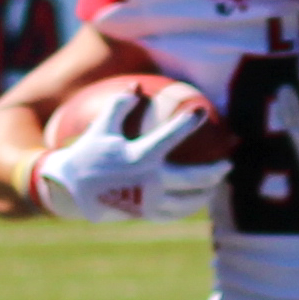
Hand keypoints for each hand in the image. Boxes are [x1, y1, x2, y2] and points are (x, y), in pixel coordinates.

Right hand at [30, 85, 225, 223]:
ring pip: (187, 201)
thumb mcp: (101, 128)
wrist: (70, 192)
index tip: (202, 111)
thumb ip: (120, 106)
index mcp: (138, 157)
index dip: (187, 122)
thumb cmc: (88, 154)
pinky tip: (196, 200)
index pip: (169, 137)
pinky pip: (174, 213)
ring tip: (216, 184)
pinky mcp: (145, 214)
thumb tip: (136, 85)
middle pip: (192, 179)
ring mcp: (148, 201)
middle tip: (228, 162)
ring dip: (206, 192)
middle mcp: (147, 181)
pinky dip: (188, 207)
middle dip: (214, 171)